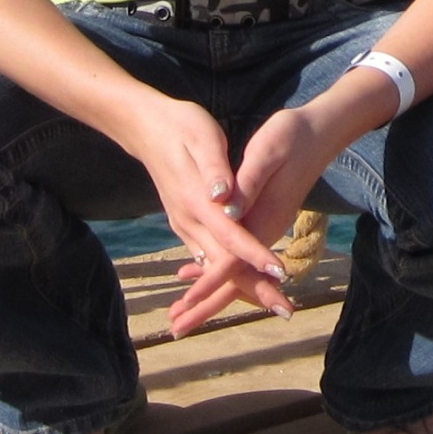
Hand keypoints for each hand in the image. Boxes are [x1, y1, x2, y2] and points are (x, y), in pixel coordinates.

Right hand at [122, 95, 290, 319]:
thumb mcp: (202, 136)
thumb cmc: (180, 124)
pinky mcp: (185, 223)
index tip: (281, 272)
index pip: (231, 235)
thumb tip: (224, 196)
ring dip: (243, 286)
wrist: (145, 126)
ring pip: (215, 266)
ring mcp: (184, 224)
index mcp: (196, 200)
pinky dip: (226, 276)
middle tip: (287, 308)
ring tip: (274, 302)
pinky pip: (207, 258)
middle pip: (224, 264)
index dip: (255, 255)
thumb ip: (214, 169)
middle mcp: (188, 220)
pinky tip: (243, 285)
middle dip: (255, 287)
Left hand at [167, 105, 336, 336]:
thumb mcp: (267, 151)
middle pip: (234, 279)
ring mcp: (264, 227)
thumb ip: (249, 182)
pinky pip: (237, 256)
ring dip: (208, 295)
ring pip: (235, 272)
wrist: (320, 133)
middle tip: (175, 329)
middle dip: (205, 305)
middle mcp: (266, 229)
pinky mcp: (261, 220)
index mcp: (264, 217)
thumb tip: (227, 210)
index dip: (209, 284)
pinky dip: (214, 270)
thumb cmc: (291, 136)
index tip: (187, 304)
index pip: (234, 262)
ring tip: (179, 314)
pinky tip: (192, 273)